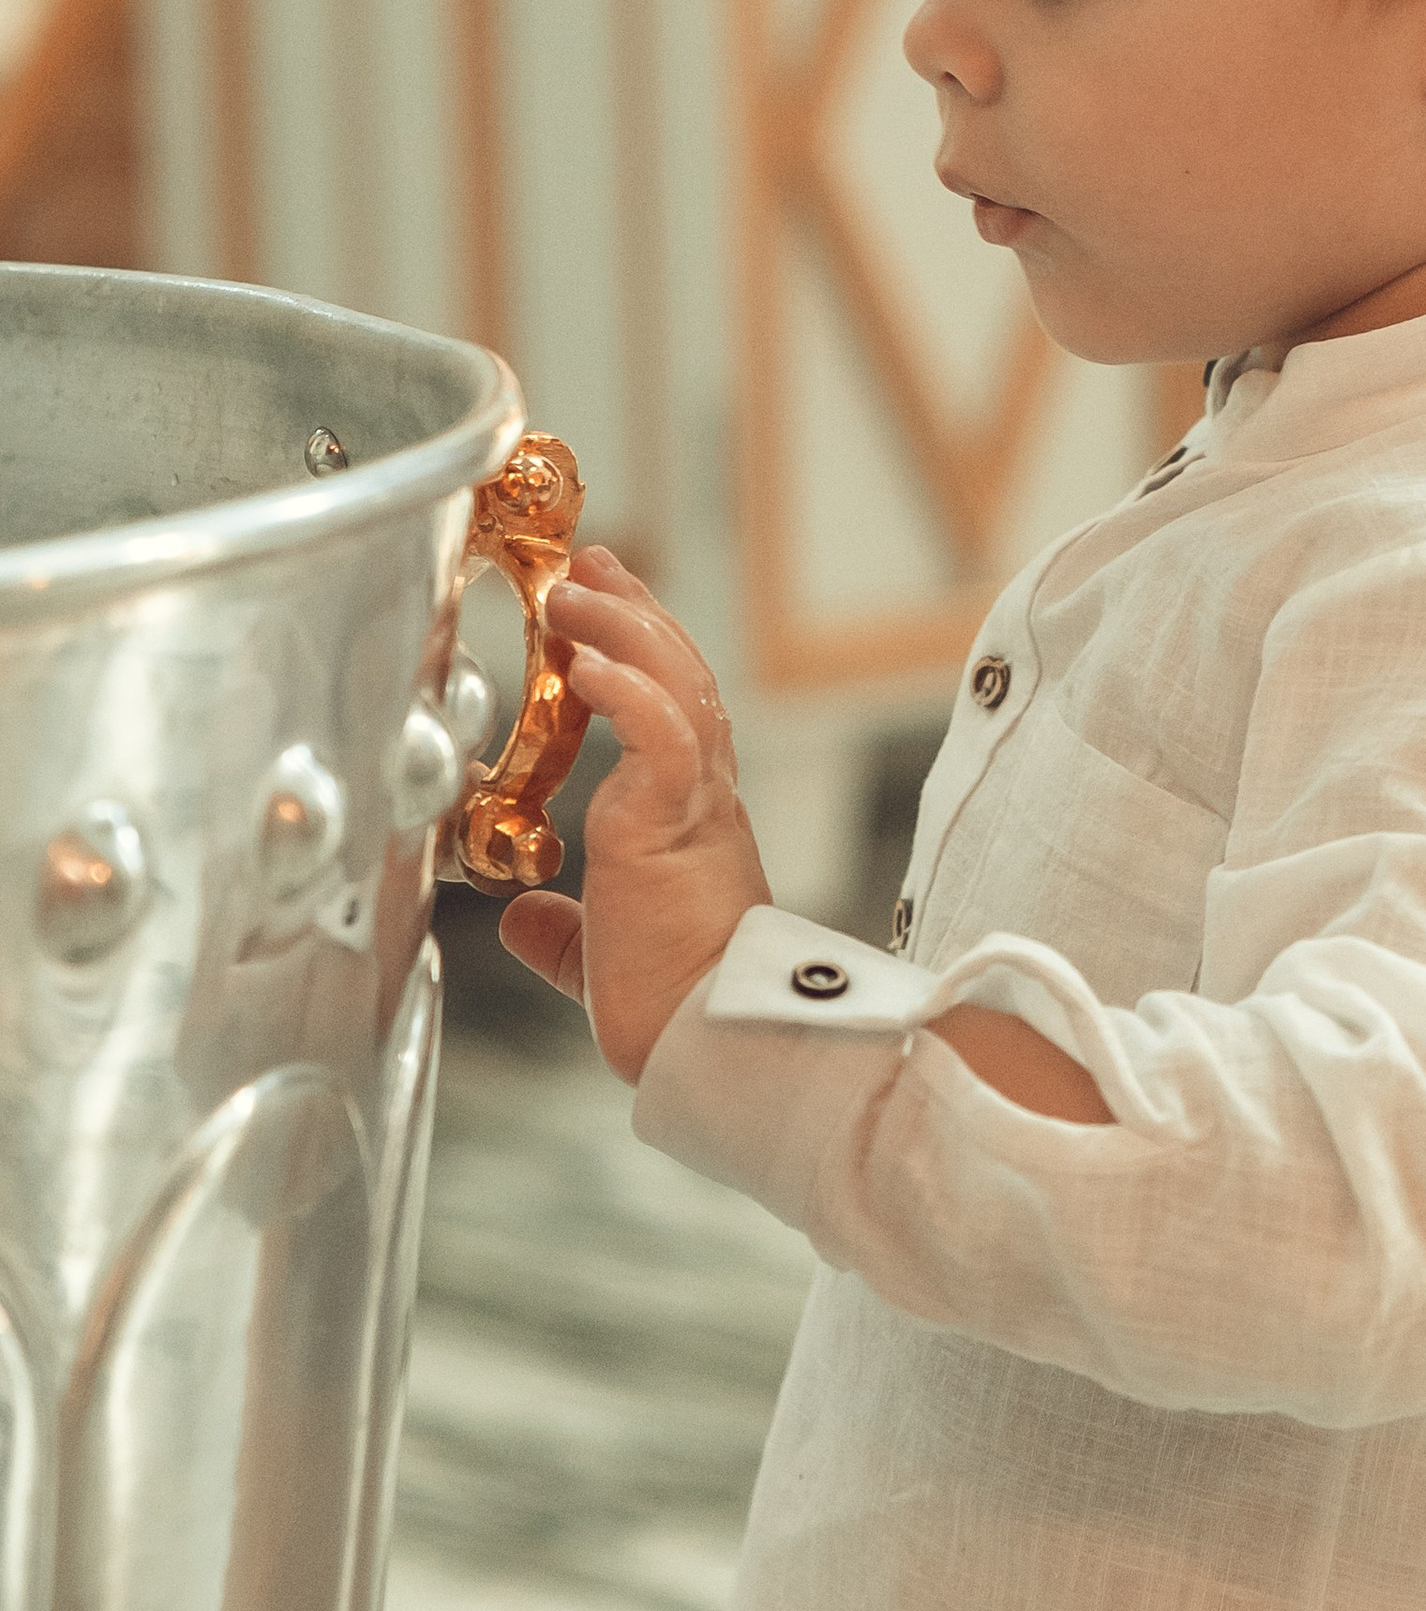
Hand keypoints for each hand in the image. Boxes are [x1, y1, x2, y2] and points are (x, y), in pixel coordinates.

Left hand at [497, 546, 769, 1082]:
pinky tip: (592, 663)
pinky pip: (661, 737)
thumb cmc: (678, 1010)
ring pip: (676, 688)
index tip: (604, 605)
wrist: (721, 1046)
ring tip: (577, 589)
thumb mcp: (603, 959)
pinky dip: (630, 692)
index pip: (674, 712)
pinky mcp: (678, 823)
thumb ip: (564, 934)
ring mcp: (696, 805)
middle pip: (681, 676)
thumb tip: (520, 920)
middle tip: (594, 564)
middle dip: (635, 613)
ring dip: (625, 631)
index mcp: (691, 822)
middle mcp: (704, 798)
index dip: (642, 654)